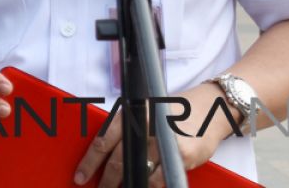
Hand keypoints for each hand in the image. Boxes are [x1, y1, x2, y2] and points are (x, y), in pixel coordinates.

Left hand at [74, 84, 225, 187]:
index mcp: (133, 113)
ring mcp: (164, 143)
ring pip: (138, 173)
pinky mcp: (181, 157)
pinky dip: (148, 186)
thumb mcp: (145, 114)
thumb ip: (126, 132)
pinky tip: (143, 187)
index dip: (90, 162)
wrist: (208, 109)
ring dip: (127, 185)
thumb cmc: (172, 113)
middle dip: (106, 181)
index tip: (81, 176)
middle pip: (118, 161)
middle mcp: (146, 126)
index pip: (104, 140)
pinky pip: (159, 181)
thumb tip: (104, 158)